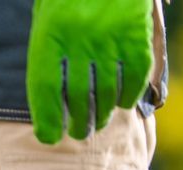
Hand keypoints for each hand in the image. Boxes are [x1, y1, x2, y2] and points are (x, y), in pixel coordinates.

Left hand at [27, 0, 153, 143]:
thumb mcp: (45, 16)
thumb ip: (47, 50)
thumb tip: (49, 97)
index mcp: (50, 34)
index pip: (45, 88)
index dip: (47, 119)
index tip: (49, 138)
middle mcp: (80, 39)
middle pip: (79, 95)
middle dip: (78, 121)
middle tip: (78, 134)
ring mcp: (111, 37)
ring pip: (107, 89)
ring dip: (102, 114)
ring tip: (96, 125)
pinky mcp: (137, 34)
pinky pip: (135, 74)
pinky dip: (129, 94)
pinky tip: (122, 104)